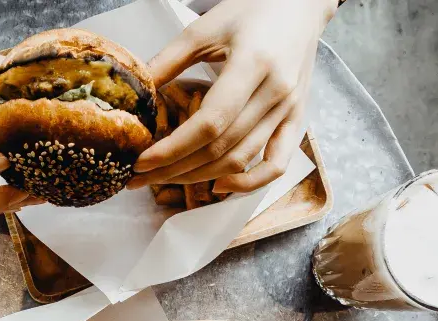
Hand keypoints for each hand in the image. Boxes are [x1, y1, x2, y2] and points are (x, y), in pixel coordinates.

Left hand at [129, 0, 336, 193]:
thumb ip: (168, 60)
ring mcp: (290, 109)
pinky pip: (276, 163)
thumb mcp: (205, 28)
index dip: (172, 149)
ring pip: (242, 159)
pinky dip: (249, 182)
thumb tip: (136, 93)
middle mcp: (276, 92)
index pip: (209, 123)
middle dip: (176, 169)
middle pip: (221, 148)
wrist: (301, 6)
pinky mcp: (297, 119)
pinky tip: (219, 186)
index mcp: (253, 64)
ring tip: (166, 179)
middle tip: (140, 179)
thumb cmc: (252, 10)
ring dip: (200, 177)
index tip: (142, 162)